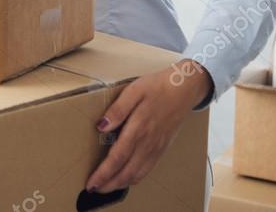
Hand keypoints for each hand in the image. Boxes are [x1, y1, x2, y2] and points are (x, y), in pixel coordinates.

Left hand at [85, 59, 211, 193]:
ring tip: (106, 187)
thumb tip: (101, 126)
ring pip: (138, 174)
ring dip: (121, 184)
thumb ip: (117, 109)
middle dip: (109, 184)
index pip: (117, 157)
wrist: (184, 89)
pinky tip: (127, 178)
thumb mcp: (134, 91)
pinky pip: (148, 169)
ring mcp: (157, 147)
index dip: (103, 173)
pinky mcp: (162, 148)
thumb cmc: (157, 87)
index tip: (91, 182)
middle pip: (127, 171)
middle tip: (94, 189)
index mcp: (139, 128)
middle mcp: (148, 142)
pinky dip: (135, 178)